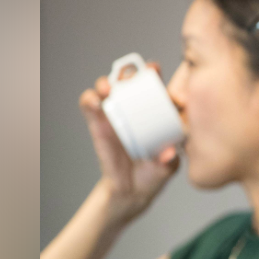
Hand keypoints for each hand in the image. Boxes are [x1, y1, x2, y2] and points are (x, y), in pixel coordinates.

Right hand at [78, 62, 179, 222]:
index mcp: (157, 112)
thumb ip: (168, 159)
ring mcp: (116, 114)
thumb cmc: (155, 171)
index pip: (156, 87)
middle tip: (129, 75)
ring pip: (108, 89)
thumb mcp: (166, 166)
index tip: (153, 69)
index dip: (153, 75)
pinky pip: (90, 106)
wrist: (133, 189)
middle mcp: (135, 108)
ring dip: (106, 83)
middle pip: (130, 81)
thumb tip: (168, 153)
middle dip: (129, 71)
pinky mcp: (98, 124)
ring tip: (107, 88)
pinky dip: (90, 100)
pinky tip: (94, 102)